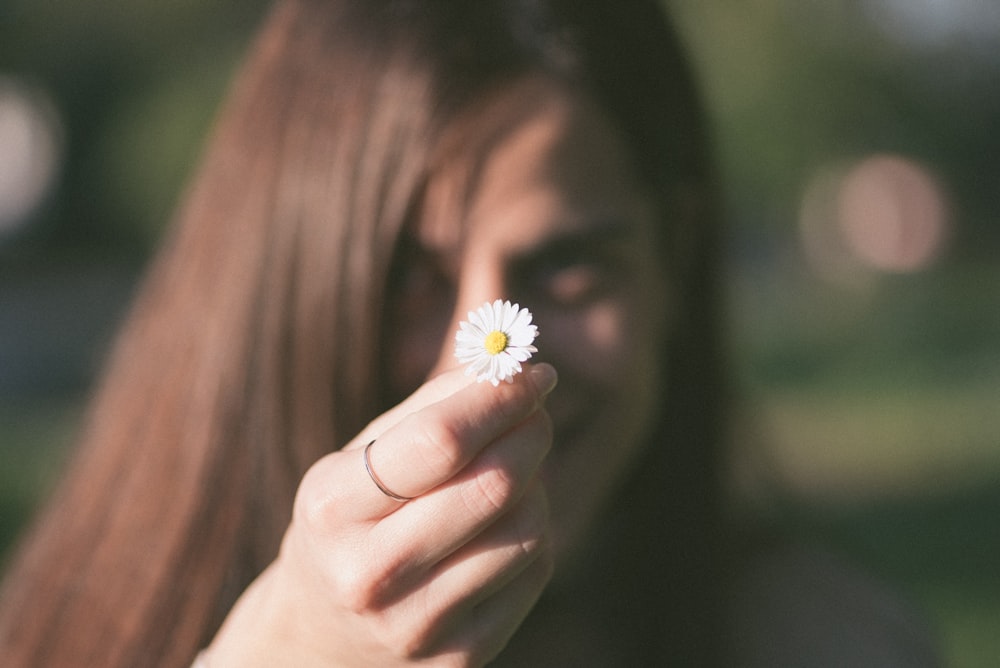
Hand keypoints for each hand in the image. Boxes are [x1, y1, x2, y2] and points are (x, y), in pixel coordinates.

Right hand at [203, 363, 557, 666]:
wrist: (324, 634)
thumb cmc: (352, 521)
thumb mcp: (362, 457)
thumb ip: (431, 406)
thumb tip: (508, 363)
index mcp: (332, 508)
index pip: (439, 441)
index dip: (498, 397)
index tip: (531, 369)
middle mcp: (369, 574)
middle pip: (492, 484)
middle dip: (530, 430)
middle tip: (536, 408)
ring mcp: (416, 624)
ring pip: (526, 528)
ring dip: (535, 483)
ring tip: (509, 472)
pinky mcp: (460, 655)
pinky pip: (535, 569)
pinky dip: (534, 531)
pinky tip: (504, 523)